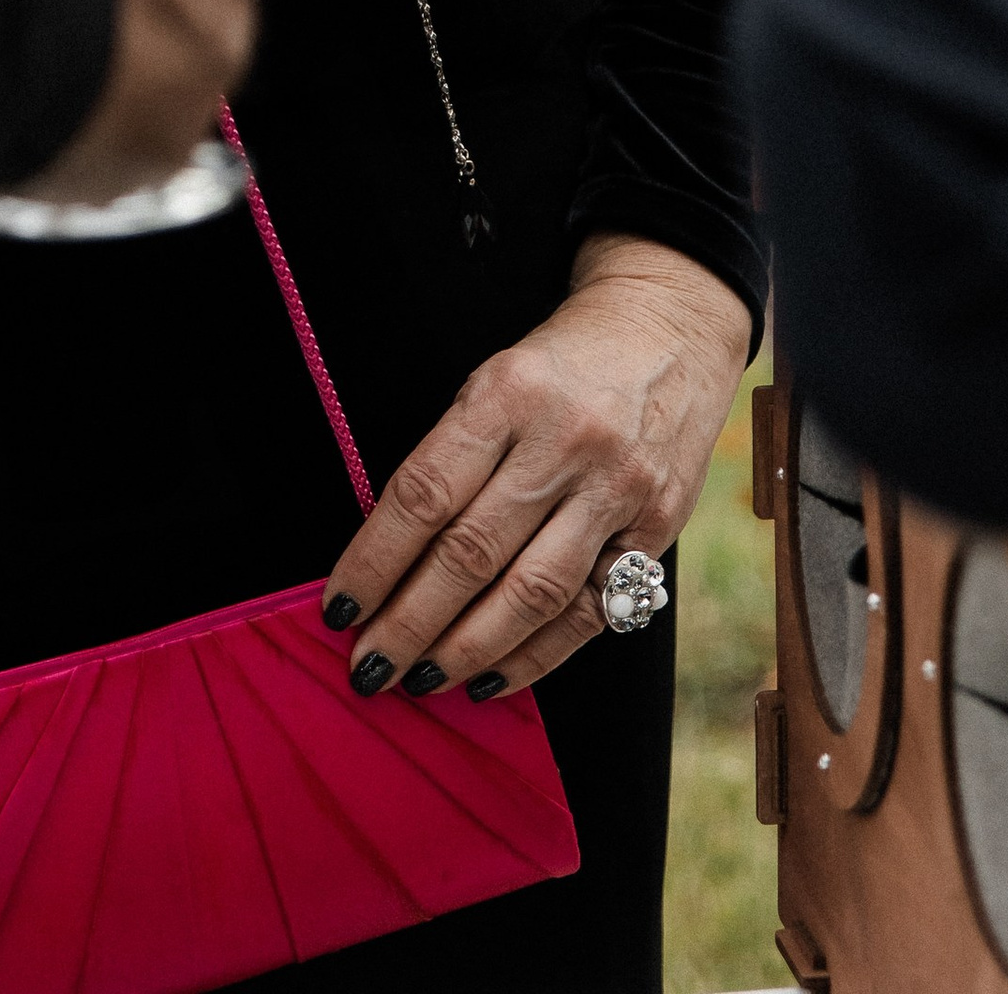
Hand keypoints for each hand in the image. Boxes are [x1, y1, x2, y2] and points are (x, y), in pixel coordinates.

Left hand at [322, 237, 750, 703]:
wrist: (669, 323)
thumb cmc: (560, 363)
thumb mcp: (496, 380)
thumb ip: (453, 460)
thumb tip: (389, 563)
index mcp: (509, 393)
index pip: (424, 494)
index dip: (374, 561)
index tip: (338, 608)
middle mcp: (566, 440)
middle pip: (472, 553)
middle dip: (410, 624)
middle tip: (369, 668)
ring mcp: (618, 487)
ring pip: (532, 594)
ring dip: (466, 651)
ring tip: (421, 682)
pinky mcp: (659, 524)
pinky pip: (590, 611)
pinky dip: (534, 656)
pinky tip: (490, 679)